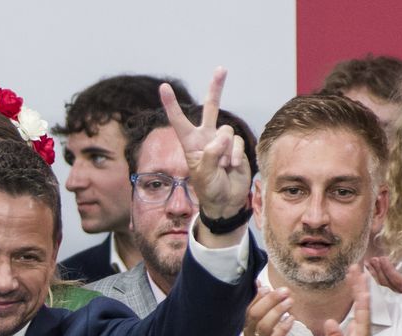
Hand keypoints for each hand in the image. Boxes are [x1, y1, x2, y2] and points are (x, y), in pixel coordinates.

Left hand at [159, 67, 250, 219]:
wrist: (226, 201)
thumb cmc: (209, 189)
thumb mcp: (203, 175)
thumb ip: (211, 154)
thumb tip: (223, 136)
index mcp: (190, 143)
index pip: (179, 121)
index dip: (171, 104)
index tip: (163, 87)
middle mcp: (206, 138)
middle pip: (211, 107)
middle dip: (216, 88)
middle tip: (221, 69)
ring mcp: (222, 141)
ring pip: (227, 131)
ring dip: (225, 151)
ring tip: (221, 167)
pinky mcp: (236, 146)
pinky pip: (238, 142)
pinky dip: (235, 155)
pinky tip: (231, 167)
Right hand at [245, 284, 293, 335]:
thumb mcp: (263, 330)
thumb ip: (262, 309)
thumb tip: (260, 286)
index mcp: (249, 330)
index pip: (249, 309)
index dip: (258, 297)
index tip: (269, 286)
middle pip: (255, 314)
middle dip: (270, 300)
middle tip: (284, 291)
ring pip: (264, 326)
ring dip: (277, 312)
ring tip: (290, 302)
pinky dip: (282, 328)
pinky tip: (291, 320)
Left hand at [324, 265, 370, 335]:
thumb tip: (330, 322)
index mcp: (356, 334)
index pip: (356, 307)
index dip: (355, 290)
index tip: (352, 273)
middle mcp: (362, 334)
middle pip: (361, 304)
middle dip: (359, 285)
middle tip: (356, 265)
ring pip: (364, 309)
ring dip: (362, 291)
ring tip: (360, 272)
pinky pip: (363, 324)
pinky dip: (364, 308)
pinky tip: (363, 295)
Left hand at [365, 255, 401, 304]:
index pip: (401, 284)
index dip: (390, 271)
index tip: (382, 259)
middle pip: (393, 286)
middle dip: (382, 272)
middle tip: (373, 259)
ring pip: (395, 287)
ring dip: (385, 274)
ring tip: (377, 261)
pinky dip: (394, 278)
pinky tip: (390, 267)